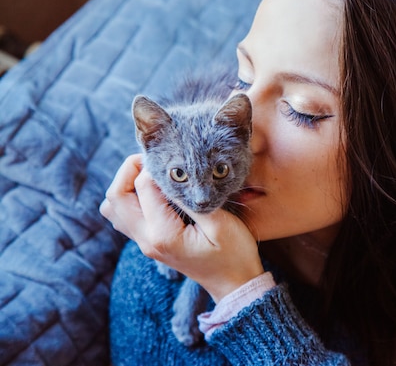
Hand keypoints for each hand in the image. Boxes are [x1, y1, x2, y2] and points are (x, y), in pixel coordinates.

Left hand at [100, 154, 264, 301]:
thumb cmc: (234, 254)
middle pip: (114, 198)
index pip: (142, 187)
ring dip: (126, 187)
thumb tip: (172, 174)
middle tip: (155, 161)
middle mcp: (147, 239)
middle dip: (129, 171)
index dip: (154, 166)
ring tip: (153, 176)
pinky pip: (125, 217)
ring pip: (114, 209)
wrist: (235, 284)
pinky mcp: (149, 242)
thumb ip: (191, 198)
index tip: (174, 158)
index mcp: (163, 233)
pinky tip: (155, 193)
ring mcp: (145, 243)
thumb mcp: (220, 223)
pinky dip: (131, 199)